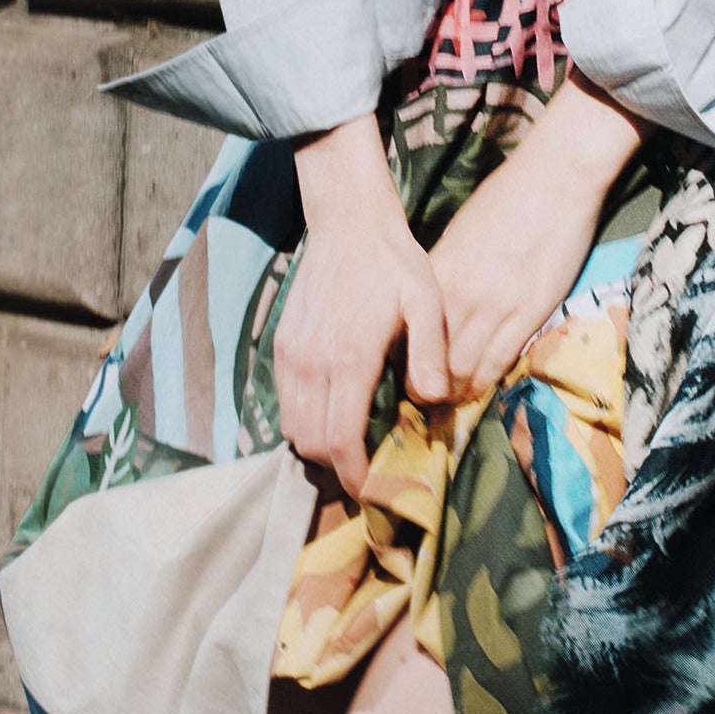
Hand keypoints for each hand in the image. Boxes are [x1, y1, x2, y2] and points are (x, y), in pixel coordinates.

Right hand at [279, 118, 450, 495]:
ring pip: (292, 427)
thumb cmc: (394, 262)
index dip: (354, 477)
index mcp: (348, 359)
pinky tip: (336, 412)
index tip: (375, 492)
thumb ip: (430, 354)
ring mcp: (291, 354)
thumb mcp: (427, 302)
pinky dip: (305, 419)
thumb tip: (432, 401)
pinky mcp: (282, 345)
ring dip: (319, 445)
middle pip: (311, 444)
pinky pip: (286, 401)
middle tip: (370, 473)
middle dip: (337, 468)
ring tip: (353, 448)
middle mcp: (310, 363)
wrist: (347, 221)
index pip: (340, 441)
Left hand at [427, 75, 648, 397]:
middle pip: (427, 362)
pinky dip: (484, 385)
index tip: (400, 380)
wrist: (554, 180)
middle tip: (421, 407)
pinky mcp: (527, 313)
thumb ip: (444, 274)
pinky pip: (497, 364)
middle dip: (422, 390)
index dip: (400, 365)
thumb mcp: (459, 236)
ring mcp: (491, 307)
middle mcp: (455, 295)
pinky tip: (477, 393)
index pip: (404, 336)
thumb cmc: (507, 200)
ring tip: (448, 408)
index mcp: (434, 274)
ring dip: (453, 395)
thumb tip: (432, 307)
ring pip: (460, 372)